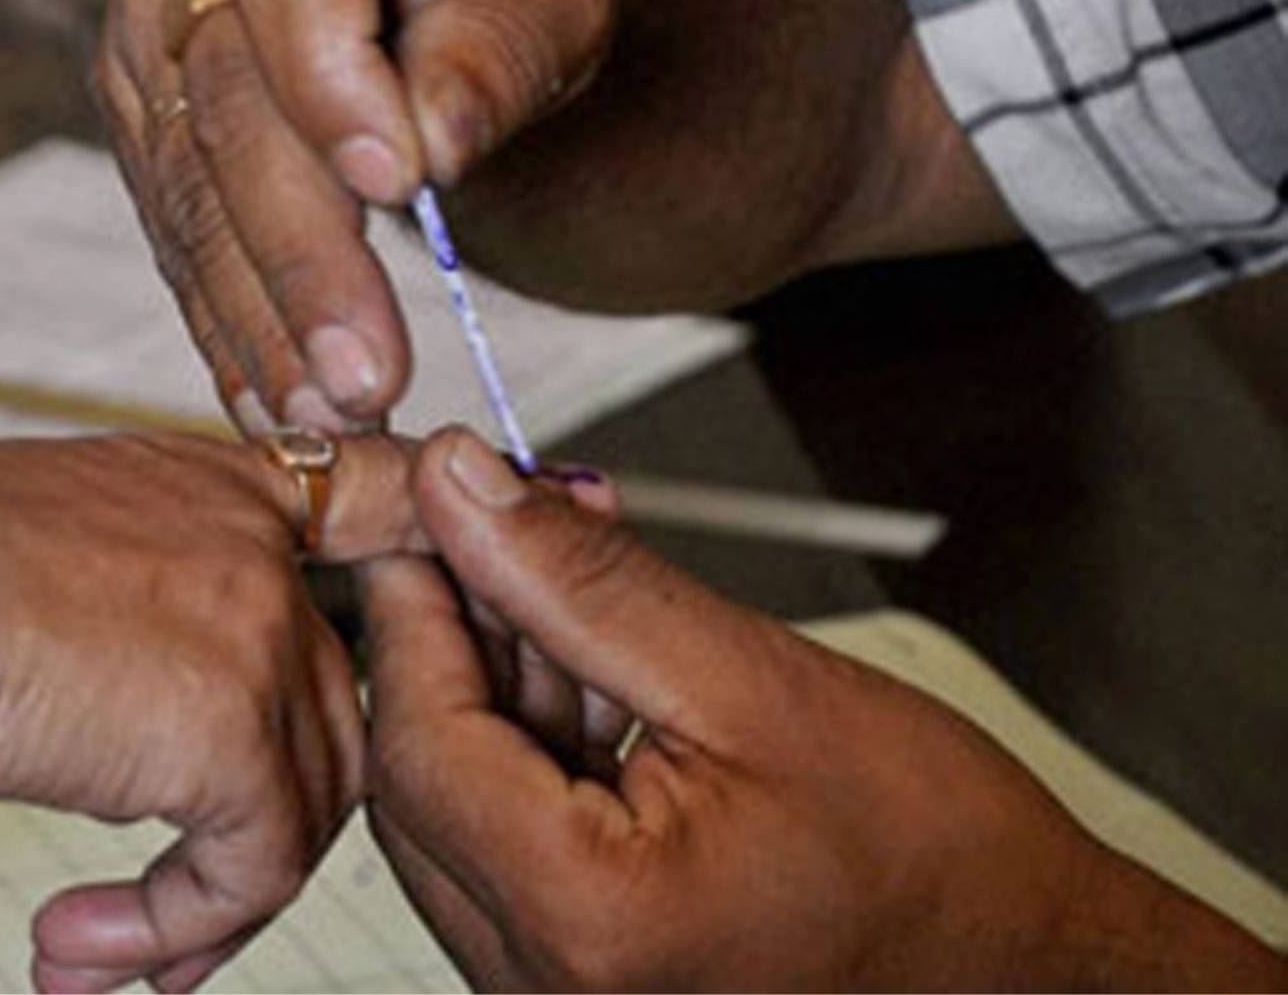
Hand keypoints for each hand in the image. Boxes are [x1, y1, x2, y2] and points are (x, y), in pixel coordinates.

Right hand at [0, 432, 419, 992]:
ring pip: (309, 801)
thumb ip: (138, 608)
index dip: (411, 581)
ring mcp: (258, 624)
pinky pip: (259, 864)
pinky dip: (179, 926)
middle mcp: (254, 541)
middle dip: (268, 825)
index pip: (378, 499)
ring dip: (214, 901)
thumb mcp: (45, 557)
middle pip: (337, 707)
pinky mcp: (233, 722)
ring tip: (113, 950)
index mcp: (212, 483)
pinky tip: (83, 941)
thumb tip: (146, 705)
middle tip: (191, 905)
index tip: (403, 654)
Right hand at [94, 0, 1017, 432]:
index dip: (333, 87)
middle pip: (229, 113)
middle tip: (363, 380)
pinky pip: (176, 236)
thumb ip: (501, 44)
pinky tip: (273, 406)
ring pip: (189, 196)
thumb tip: (436, 139)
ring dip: (257, 323)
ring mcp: (151, 42)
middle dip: (301, 261)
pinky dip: (228, 328)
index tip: (400, 188)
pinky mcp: (145, 124)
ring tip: (325, 421)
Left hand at [360, 428, 1285, 989]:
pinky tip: (602, 687)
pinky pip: (501, 849)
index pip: (417, 742)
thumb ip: (583, 582)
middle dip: (455, 644)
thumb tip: (465, 489)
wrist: (1020, 965)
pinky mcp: (573, 978)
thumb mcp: (751, 680)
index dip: (413, 607)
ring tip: (588, 610)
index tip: (428, 510)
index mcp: (586, 921)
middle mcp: (543, 984)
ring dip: (498, 696)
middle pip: (421, 780)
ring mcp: (552, 994)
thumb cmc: (934, 858)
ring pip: (453, 811)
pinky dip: (532, 756)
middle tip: (506, 536)